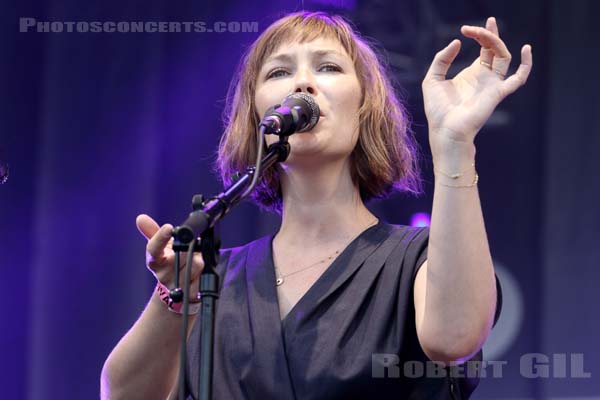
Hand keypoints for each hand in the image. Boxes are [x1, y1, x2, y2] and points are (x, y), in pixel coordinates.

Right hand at [136, 214, 203, 299]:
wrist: (173, 290)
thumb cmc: (168, 263)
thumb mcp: (160, 248)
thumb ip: (152, 231)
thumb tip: (141, 218)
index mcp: (155, 261)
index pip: (154, 249)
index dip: (160, 238)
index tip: (168, 227)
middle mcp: (163, 274)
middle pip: (181, 255)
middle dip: (190, 248)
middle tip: (194, 244)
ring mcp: (176, 286)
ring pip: (196, 265)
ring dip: (200, 259)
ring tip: (197, 258)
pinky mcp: (190, 294)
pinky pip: (203, 278)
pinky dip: (205, 272)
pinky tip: (200, 272)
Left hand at [422, 17, 532, 157]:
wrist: (445, 130)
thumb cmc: (438, 110)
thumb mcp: (432, 79)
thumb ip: (442, 59)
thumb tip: (457, 42)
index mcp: (472, 74)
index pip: (485, 48)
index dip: (481, 34)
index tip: (466, 28)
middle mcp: (485, 77)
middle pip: (495, 48)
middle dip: (488, 33)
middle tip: (475, 26)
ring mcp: (493, 84)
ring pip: (503, 56)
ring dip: (495, 41)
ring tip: (483, 32)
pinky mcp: (498, 93)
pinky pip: (519, 78)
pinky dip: (526, 64)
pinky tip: (526, 49)